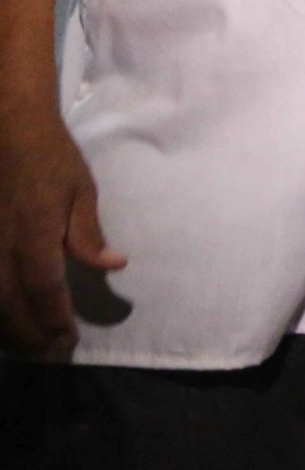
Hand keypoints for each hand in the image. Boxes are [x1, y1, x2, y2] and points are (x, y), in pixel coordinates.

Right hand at [0, 110, 126, 358]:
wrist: (5, 128)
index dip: (54, 321)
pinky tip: (3, 321)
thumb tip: (113, 265)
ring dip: (7, 330)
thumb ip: (88, 233)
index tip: (68, 340)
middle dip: (30, 337)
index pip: (44, 291)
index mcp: (33, 236)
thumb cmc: (48, 157)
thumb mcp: (80, 190)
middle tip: (50, 356)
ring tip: (28, 348)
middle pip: (10, 307)